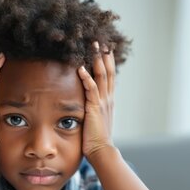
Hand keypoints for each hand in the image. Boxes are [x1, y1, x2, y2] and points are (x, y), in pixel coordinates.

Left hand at [77, 41, 115, 158]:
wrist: (101, 150)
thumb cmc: (96, 138)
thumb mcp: (96, 118)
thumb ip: (93, 108)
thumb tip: (85, 102)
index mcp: (108, 100)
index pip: (109, 76)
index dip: (108, 61)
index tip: (106, 47)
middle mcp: (107, 98)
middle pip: (108, 71)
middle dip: (105, 55)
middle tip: (101, 39)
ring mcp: (102, 103)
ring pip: (101, 76)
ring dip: (97, 60)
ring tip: (94, 45)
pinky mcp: (94, 109)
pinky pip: (91, 90)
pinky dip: (86, 78)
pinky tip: (80, 68)